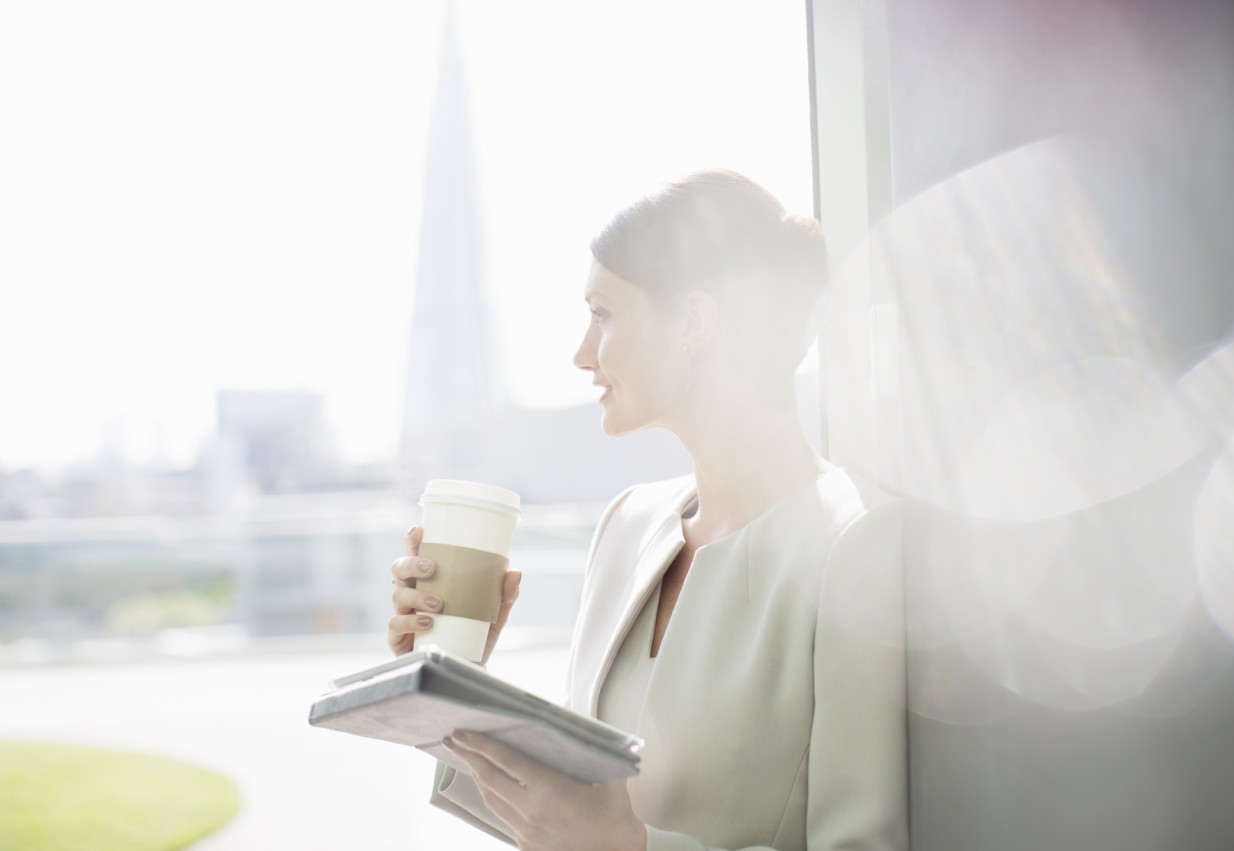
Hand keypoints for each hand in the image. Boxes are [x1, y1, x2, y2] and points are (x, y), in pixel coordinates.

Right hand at [387, 526, 521, 664]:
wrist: (469, 671)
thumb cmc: (475, 636)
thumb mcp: (494, 614)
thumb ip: (505, 595)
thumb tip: (515, 572)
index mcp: (431, 582)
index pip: (416, 555)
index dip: (413, 540)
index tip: (420, 530)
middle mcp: (413, 595)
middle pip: (399, 569)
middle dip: (411, 563)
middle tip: (432, 568)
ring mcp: (404, 616)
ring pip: (397, 595)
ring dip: (416, 596)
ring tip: (438, 604)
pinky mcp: (399, 639)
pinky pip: (394, 625)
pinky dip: (410, 622)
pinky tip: (428, 623)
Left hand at [444, 732, 645, 850]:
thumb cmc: (616, 820)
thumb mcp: (612, 779)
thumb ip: (595, 751)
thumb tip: (582, 727)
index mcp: (549, 790)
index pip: (506, 761)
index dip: (481, 745)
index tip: (463, 733)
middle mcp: (531, 811)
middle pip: (489, 779)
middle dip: (469, 757)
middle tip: (454, 739)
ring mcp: (526, 831)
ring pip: (491, 800)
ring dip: (478, 778)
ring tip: (469, 759)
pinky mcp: (526, 844)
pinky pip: (503, 817)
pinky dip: (494, 798)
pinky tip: (493, 788)